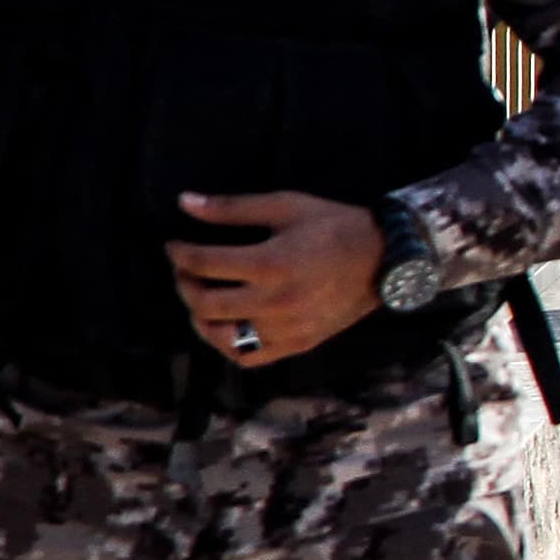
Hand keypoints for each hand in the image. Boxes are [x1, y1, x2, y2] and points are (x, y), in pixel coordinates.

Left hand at [166, 192, 381, 367]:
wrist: (384, 259)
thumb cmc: (335, 227)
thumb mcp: (286, 207)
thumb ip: (233, 208)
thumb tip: (184, 202)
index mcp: (270, 264)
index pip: (203, 263)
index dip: (179, 253)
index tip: (175, 246)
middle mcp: (274, 302)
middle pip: (204, 303)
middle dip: (184, 284)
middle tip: (187, 271)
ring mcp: (285, 329)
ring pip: (219, 336)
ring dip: (200, 317)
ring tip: (203, 298)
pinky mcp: (296, 344)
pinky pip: (246, 356)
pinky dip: (226, 344)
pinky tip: (226, 325)